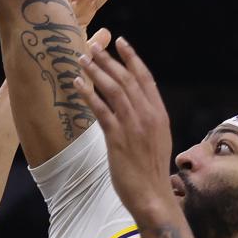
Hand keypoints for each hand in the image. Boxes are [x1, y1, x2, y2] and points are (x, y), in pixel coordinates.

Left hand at [77, 36, 177, 223]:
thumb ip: (148, 119)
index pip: (145, 78)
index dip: (132, 58)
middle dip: (108, 59)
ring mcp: (133, 126)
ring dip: (96, 71)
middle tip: (92, 45)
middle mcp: (148, 115)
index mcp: (159, 114)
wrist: (152, 195)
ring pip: (113, 90)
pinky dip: (88, 93)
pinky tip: (77, 83)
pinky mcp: (117, 137)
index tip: (121, 42)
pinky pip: (100, 109)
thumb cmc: (151, 170)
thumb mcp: (157, 138)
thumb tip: (137, 103)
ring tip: (82, 58)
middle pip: (126, 79)